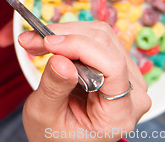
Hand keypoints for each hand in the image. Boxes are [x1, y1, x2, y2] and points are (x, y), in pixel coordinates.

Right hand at [19, 21, 150, 141]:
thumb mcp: (45, 117)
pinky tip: (51, 46)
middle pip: (104, 44)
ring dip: (65, 33)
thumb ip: (54, 89)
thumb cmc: (54, 136)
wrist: (62, 140)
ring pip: (99, 35)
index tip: (48, 43)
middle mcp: (133, 93)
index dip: (80, 47)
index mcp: (119, 115)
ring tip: (37, 44)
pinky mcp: (117, 64)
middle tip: (31, 40)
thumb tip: (60, 60)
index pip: (112, 67)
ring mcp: (128, 77)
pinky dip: (70, 36)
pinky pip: (96, 38)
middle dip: (64, 36)